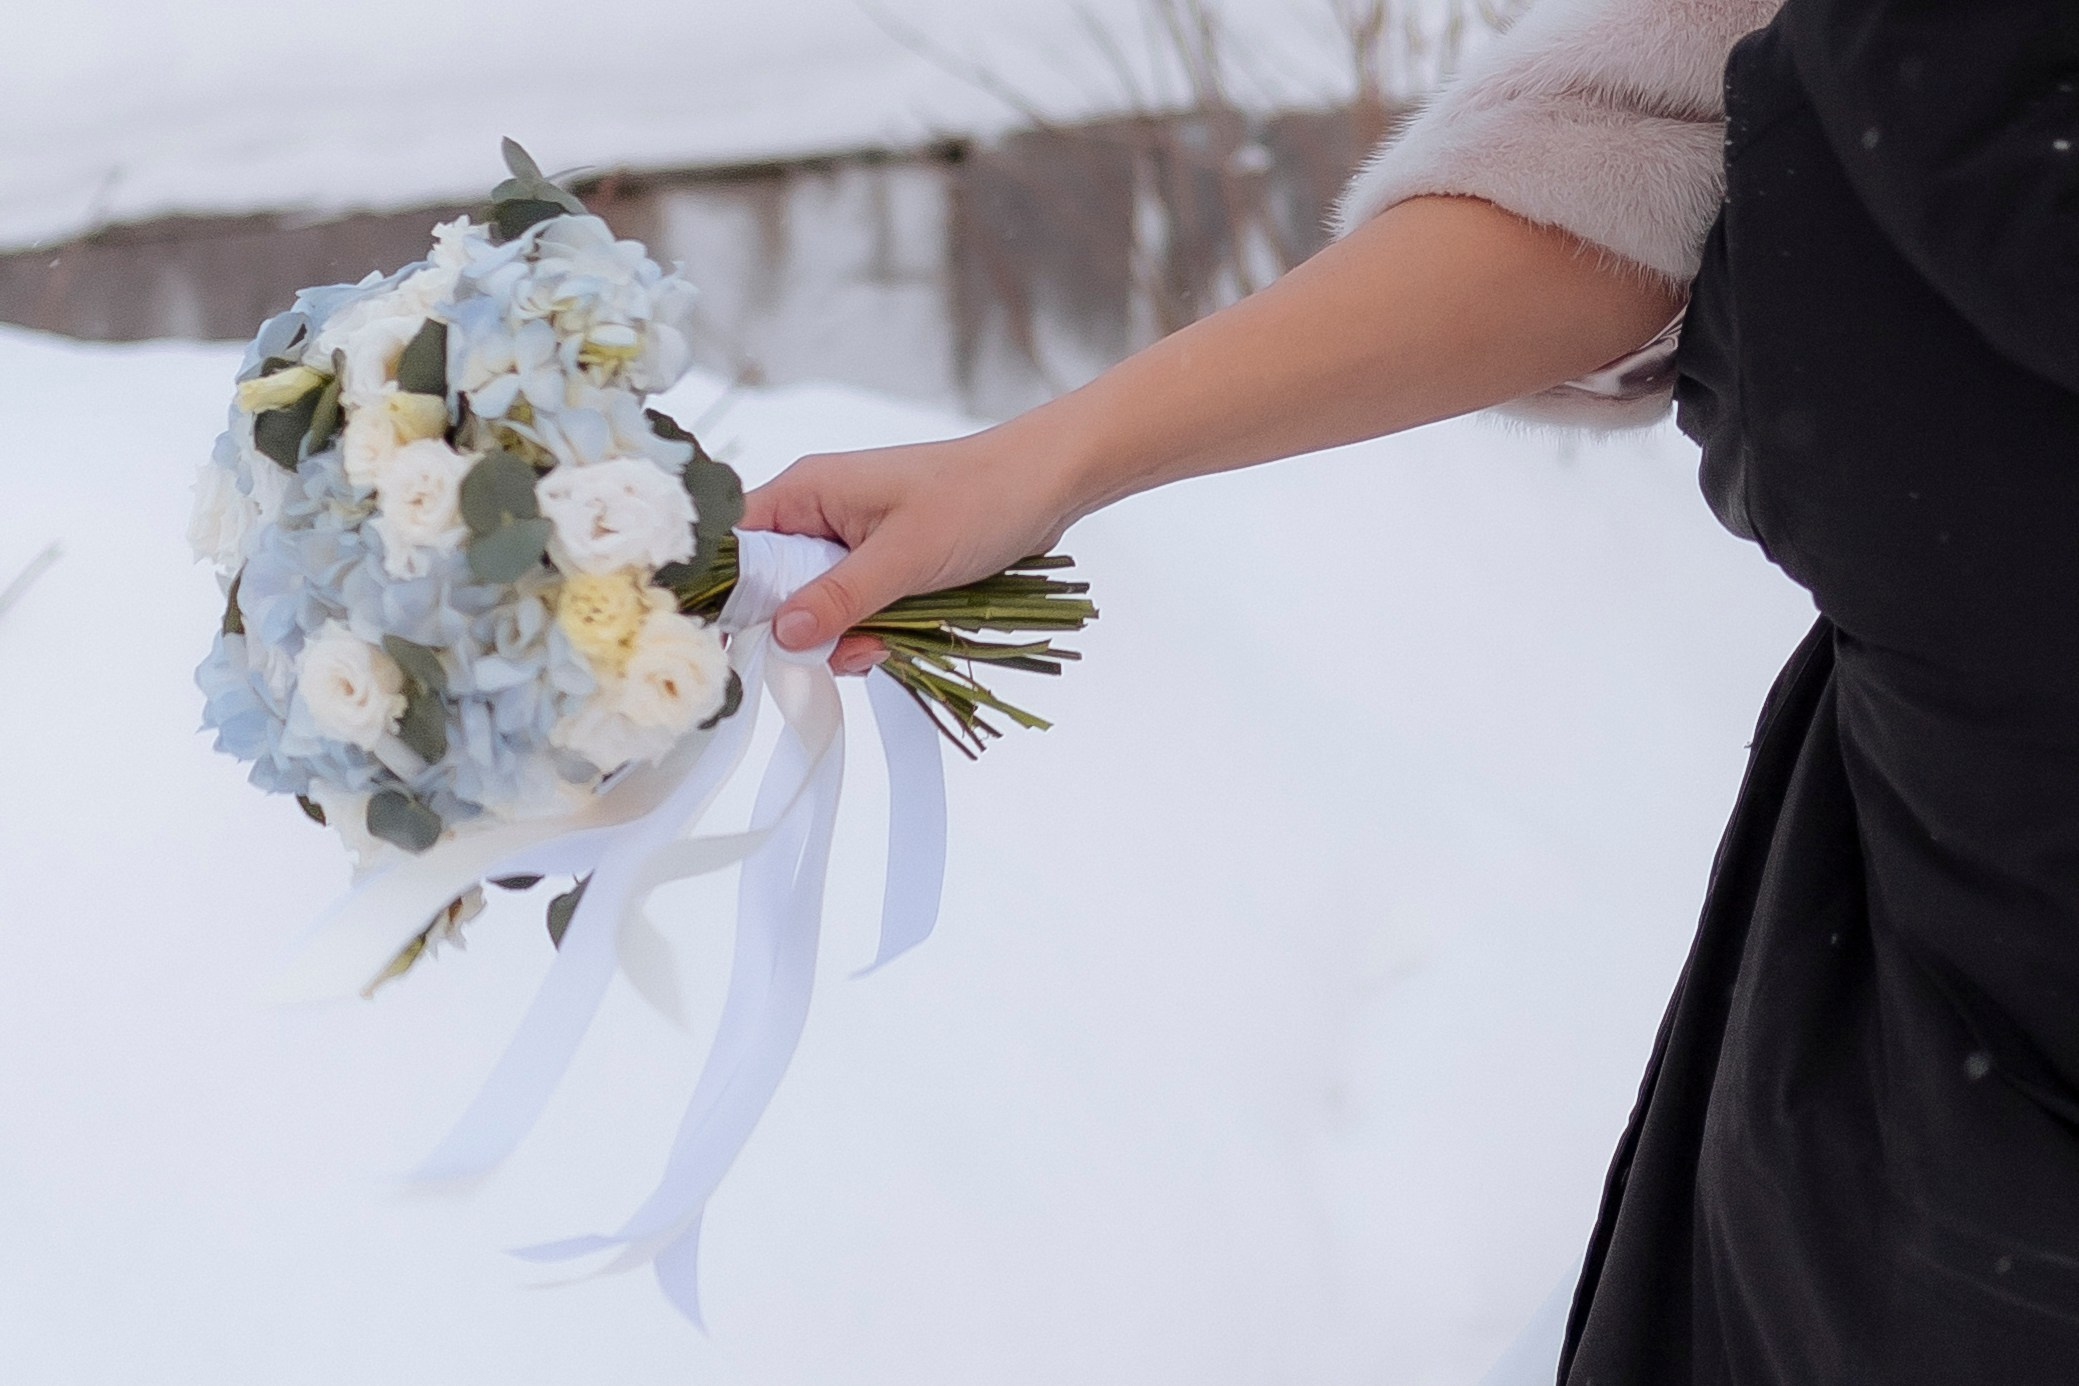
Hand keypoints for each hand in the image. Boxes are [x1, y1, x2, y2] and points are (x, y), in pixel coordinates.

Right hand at [740, 420, 1087, 658]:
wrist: (1046, 485)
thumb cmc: (978, 500)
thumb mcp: (905, 556)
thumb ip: (840, 597)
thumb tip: (782, 635)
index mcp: (809, 492)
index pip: (736, 542)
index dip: (731, 592)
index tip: (745, 642)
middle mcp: (819, 514)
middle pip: (774, 584)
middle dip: (804, 627)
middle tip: (842, 649)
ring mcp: (852, 542)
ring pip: (818, 606)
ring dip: (845, 636)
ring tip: (884, 646)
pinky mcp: (883, 565)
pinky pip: (855, 609)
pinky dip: (871, 632)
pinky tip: (898, 643)